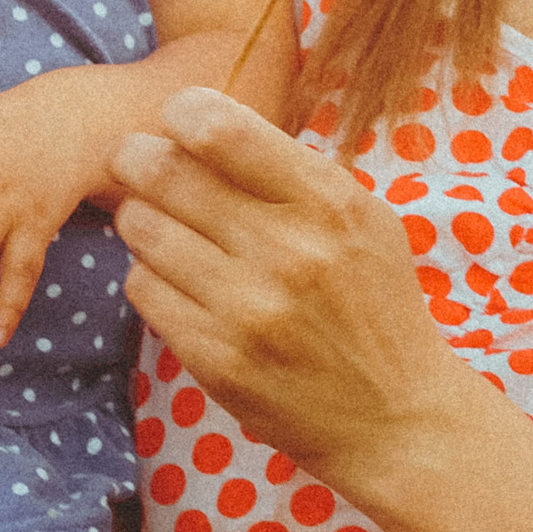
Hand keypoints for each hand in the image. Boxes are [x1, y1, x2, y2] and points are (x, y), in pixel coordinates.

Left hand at [111, 86, 466, 494]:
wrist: (396, 418)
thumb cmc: (374, 306)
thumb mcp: (362, 221)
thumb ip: (291, 172)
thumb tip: (200, 123)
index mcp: (330, 203)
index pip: (220, 126)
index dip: (182, 113)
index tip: (179, 124)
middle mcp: (288, 250)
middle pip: (164, 170)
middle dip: (137, 158)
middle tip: (135, 161)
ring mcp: (248, 308)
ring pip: (142, 228)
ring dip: (141, 218)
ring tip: (161, 226)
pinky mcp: (216, 358)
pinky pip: (143, 288)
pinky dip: (150, 276)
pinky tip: (177, 282)